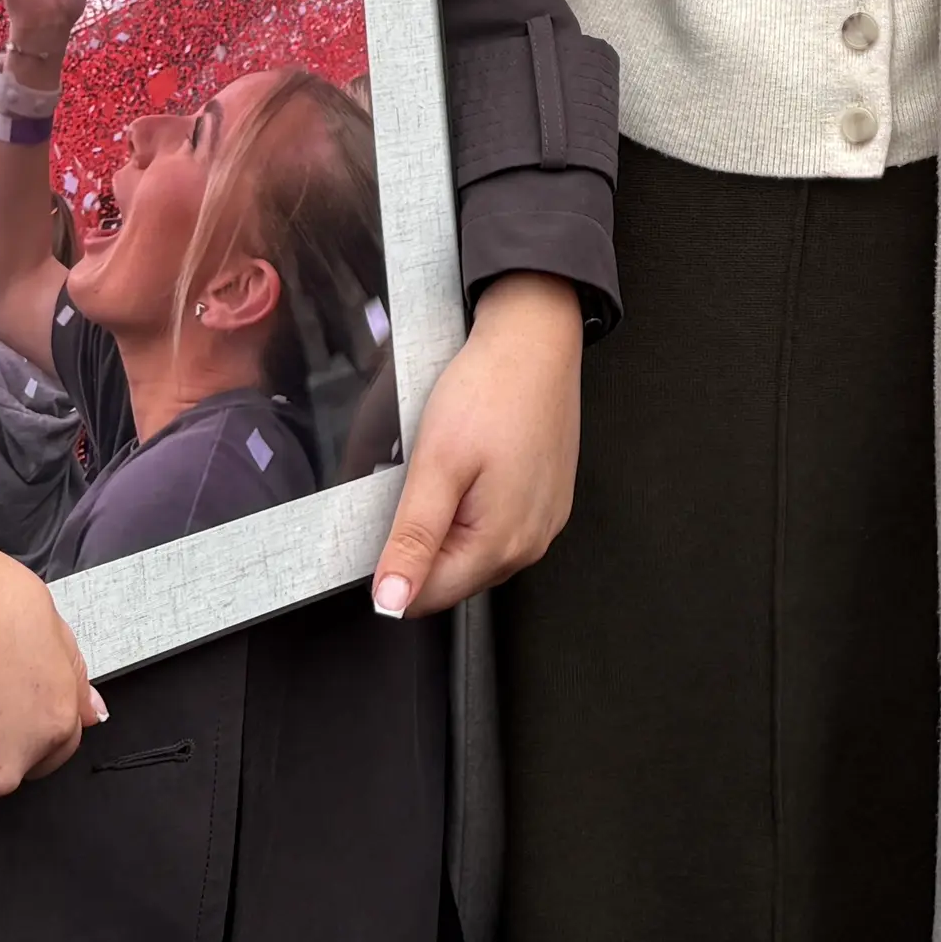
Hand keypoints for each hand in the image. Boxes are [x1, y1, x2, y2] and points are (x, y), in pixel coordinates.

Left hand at [371, 272, 585, 620]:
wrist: (536, 339)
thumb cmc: (492, 389)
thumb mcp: (436, 464)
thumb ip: (414, 539)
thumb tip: (392, 602)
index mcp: (502, 544)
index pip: (425, 598)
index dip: (395, 563)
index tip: (397, 511)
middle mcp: (531, 544)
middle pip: (452, 577)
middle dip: (426, 540)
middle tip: (427, 478)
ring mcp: (545, 523)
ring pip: (474, 552)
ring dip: (451, 522)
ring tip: (454, 465)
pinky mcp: (549, 501)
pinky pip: (499, 527)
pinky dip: (477, 505)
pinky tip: (477, 462)